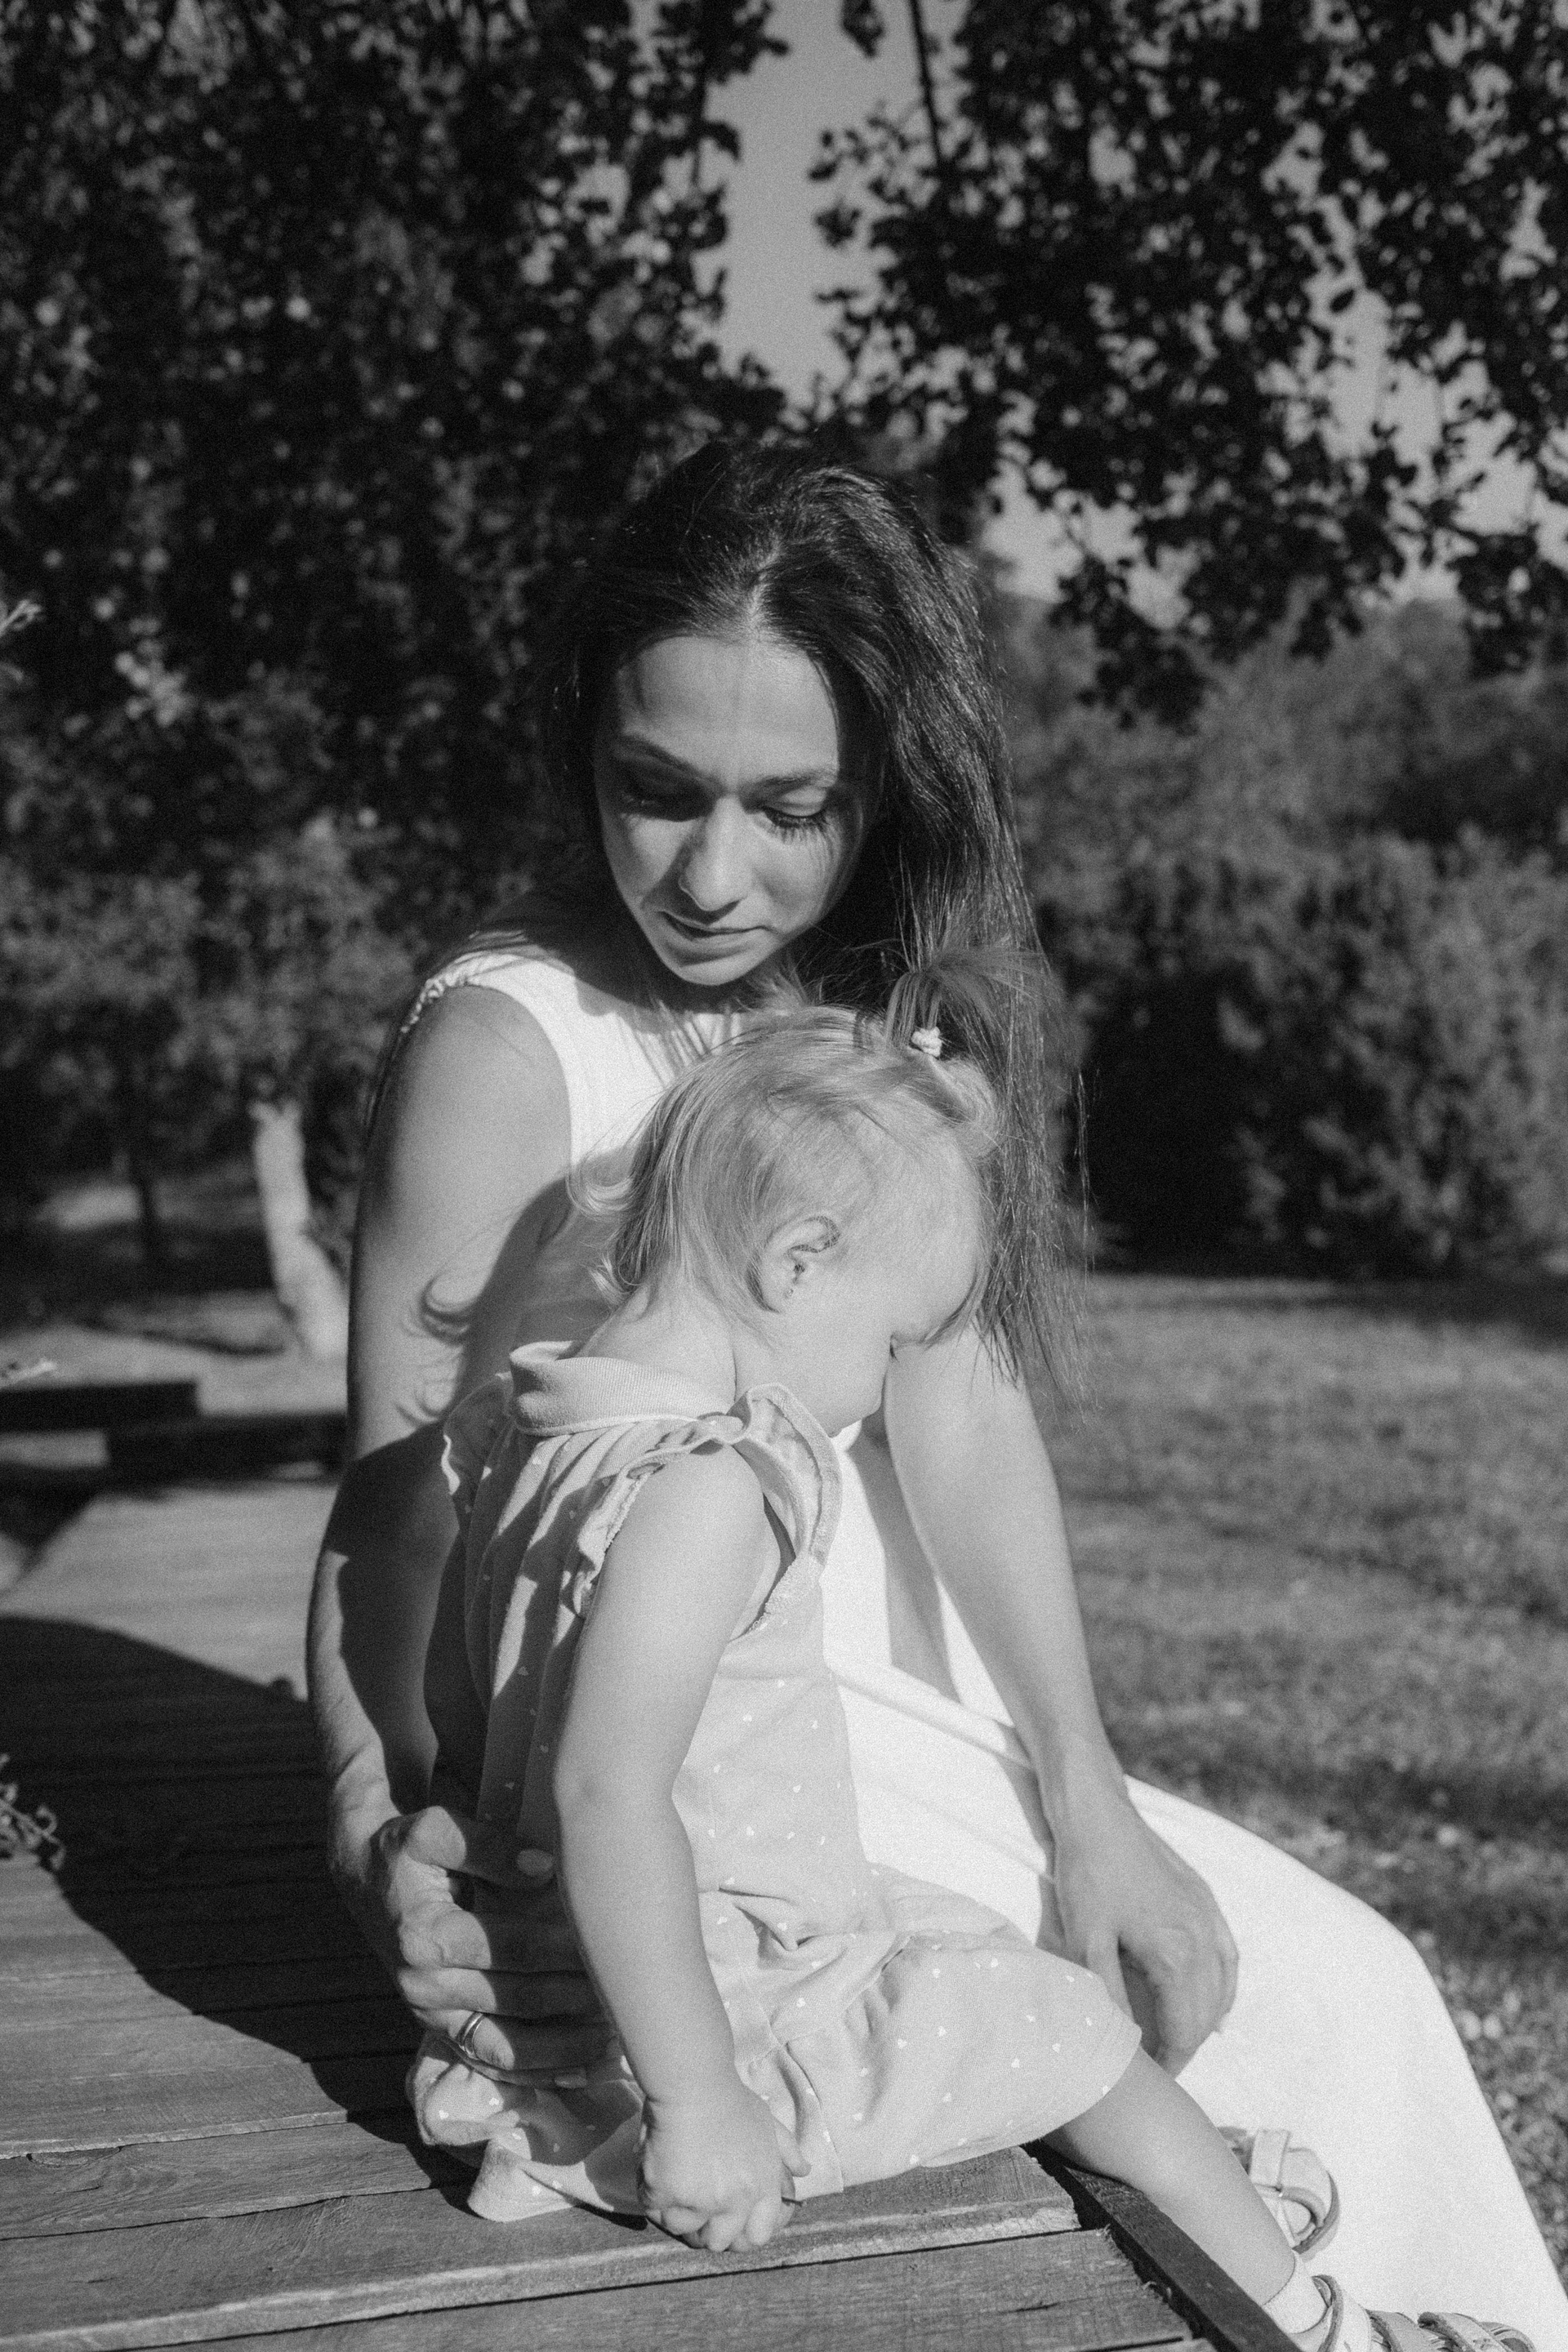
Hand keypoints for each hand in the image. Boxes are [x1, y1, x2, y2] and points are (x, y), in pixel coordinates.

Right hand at [331, 1801, 606, 2073]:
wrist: (360, 1874)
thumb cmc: (403, 1846)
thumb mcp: (433, 1830)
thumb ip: (488, 1846)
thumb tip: (546, 1867)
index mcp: (426, 1935)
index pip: (511, 1947)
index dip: (564, 1947)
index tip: (609, 1944)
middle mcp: (425, 1984)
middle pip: (516, 1998)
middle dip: (575, 1997)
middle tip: (628, 1994)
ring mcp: (430, 2012)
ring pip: (504, 2044)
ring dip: (561, 2046)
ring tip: (613, 2041)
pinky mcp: (438, 2026)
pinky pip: (487, 2059)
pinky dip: (531, 2070)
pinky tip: (576, 2070)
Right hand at [639, 2078, 807, 2252]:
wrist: (694, 2083)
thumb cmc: (730, 2098)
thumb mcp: (768, 2122)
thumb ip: (788, 2151)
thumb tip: (804, 2172)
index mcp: (761, 2187)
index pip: (758, 2236)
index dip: (741, 2234)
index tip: (727, 2223)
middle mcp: (736, 2201)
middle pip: (720, 2242)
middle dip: (706, 2230)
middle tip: (694, 2208)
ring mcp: (701, 2201)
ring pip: (685, 2230)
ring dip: (677, 2213)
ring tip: (674, 2184)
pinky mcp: (668, 2195)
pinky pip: (657, 2213)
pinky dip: (653, 2198)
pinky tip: (656, 2174)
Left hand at [1048, 1774, 1238, 2074]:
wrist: (1099, 1815)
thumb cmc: (1087, 1876)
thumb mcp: (1087, 1941)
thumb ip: (1113, 1997)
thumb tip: (1130, 2042)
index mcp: (1176, 1954)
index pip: (1184, 2031)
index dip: (1169, 2063)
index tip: (1151, 2080)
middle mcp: (1203, 1939)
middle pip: (1205, 2016)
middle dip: (1186, 2048)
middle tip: (1160, 2070)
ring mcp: (1209, 1917)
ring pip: (1221, 1989)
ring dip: (1203, 2021)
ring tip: (1177, 2044)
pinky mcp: (1206, 1900)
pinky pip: (1228, 1957)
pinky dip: (1224, 1988)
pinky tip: (1217, 2007)